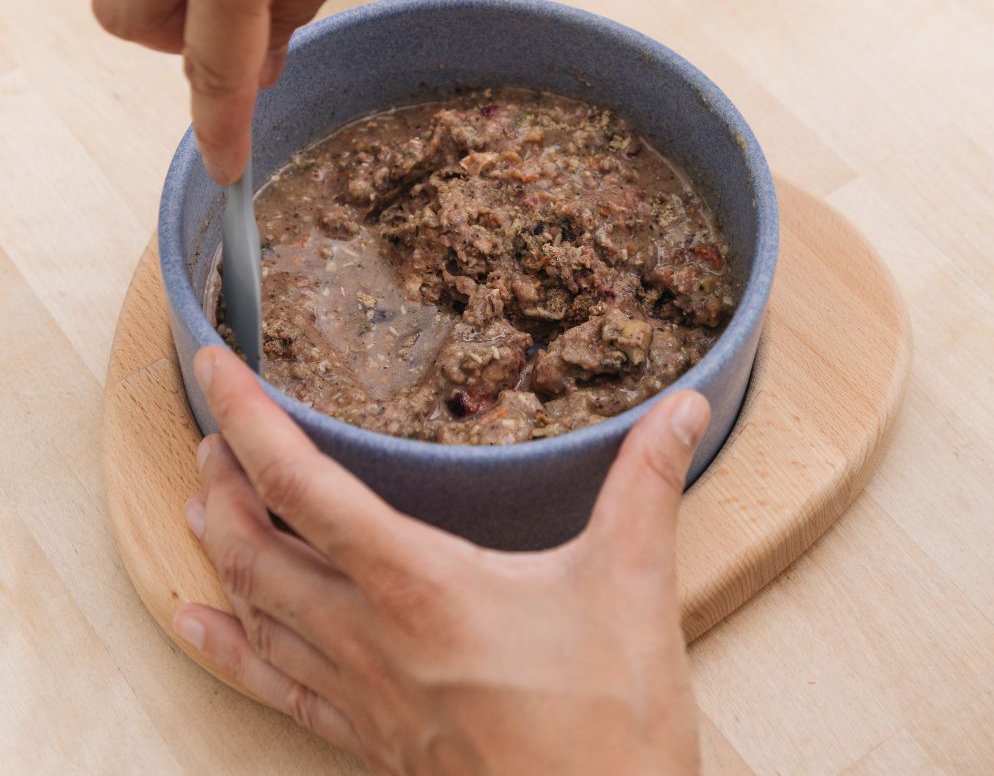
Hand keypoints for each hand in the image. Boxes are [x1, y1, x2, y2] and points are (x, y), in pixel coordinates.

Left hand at [174, 346, 708, 774]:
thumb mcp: (632, 587)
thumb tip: (685, 408)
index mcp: (421, 584)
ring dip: (218, 547)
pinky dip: (225, 646)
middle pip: (255, 545)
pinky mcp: (368, 738)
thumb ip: (648, 484)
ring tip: (199, 500)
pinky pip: (274, 687)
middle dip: (222, 480)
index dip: (248, 421)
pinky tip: (193, 622)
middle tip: (215, 431)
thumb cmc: (610, 727)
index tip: (214, 370)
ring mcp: (361, 693)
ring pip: (254, 609)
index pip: (303, 486)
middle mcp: (370, 635)